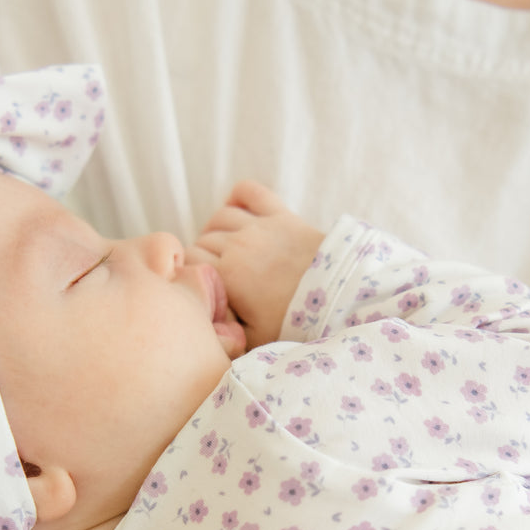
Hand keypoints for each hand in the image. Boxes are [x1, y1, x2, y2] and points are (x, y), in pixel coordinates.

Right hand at [190, 180, 323, 349]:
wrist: (339, 296)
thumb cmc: (297, 321)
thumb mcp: (255, 338)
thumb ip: (226, 332)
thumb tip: (207, 330)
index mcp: (227, 275)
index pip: (189, 261)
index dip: (191, 272)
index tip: (200, 284)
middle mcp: (237, 245)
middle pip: (203, 239)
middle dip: (203, 255)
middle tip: (215, 271)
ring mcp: (258, 226)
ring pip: (220, 216)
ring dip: (215, 229)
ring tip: (223, 245)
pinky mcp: (280, 214)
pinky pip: (249, 191)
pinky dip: (238, 196)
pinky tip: (237, 208)